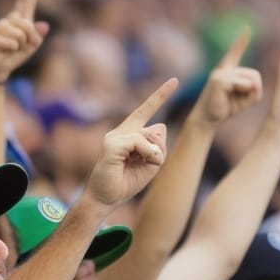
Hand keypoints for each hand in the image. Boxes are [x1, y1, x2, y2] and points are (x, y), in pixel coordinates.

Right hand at [0, 0, 49, 82]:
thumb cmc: (16, 54)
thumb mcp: (32, 45)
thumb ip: (37, 35)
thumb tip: (44, 26)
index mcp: (20, 16)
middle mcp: (9, 18)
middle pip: (28, 23)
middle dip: (31, 39)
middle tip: (22, 46)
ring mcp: (0, 26)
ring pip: (21, 33)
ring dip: (21, 46)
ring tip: (14, 49)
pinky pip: (12, 42)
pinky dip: (13, 50)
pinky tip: (6, 52)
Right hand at [86, 77, 178, 206]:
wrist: (104, 199)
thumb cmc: (125, 183)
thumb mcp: (149, 165)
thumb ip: (157, 146)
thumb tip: (160, 125)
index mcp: (128, 134)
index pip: (146, 110)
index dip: (160, 95)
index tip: (174, 80)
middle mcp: (121, 131)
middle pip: (156, 129)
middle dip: (159, 150)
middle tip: (146, 166)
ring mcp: (115, 136)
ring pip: (150, 136)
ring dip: (153, 155)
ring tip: (138, 167)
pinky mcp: (112, 144)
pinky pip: (140, 142)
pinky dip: (146, 154)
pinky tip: (138, 163)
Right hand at [192, 27, 262, 124]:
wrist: (207, 118)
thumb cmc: (227, 107)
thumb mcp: (246, 97)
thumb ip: (254, 87)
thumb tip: (248, 81)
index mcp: (228, 70)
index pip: (235, 52)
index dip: (241, 41)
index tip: (247, 29)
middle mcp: (224, 68)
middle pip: (254, 75)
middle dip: (254, 90)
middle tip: (239, 100)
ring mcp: (220, 73)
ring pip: (250, 80)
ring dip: (248, 93)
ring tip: (233, 100)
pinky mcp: (219, 80)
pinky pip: (242, 84)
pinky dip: (242, 94)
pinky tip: (228, 98)